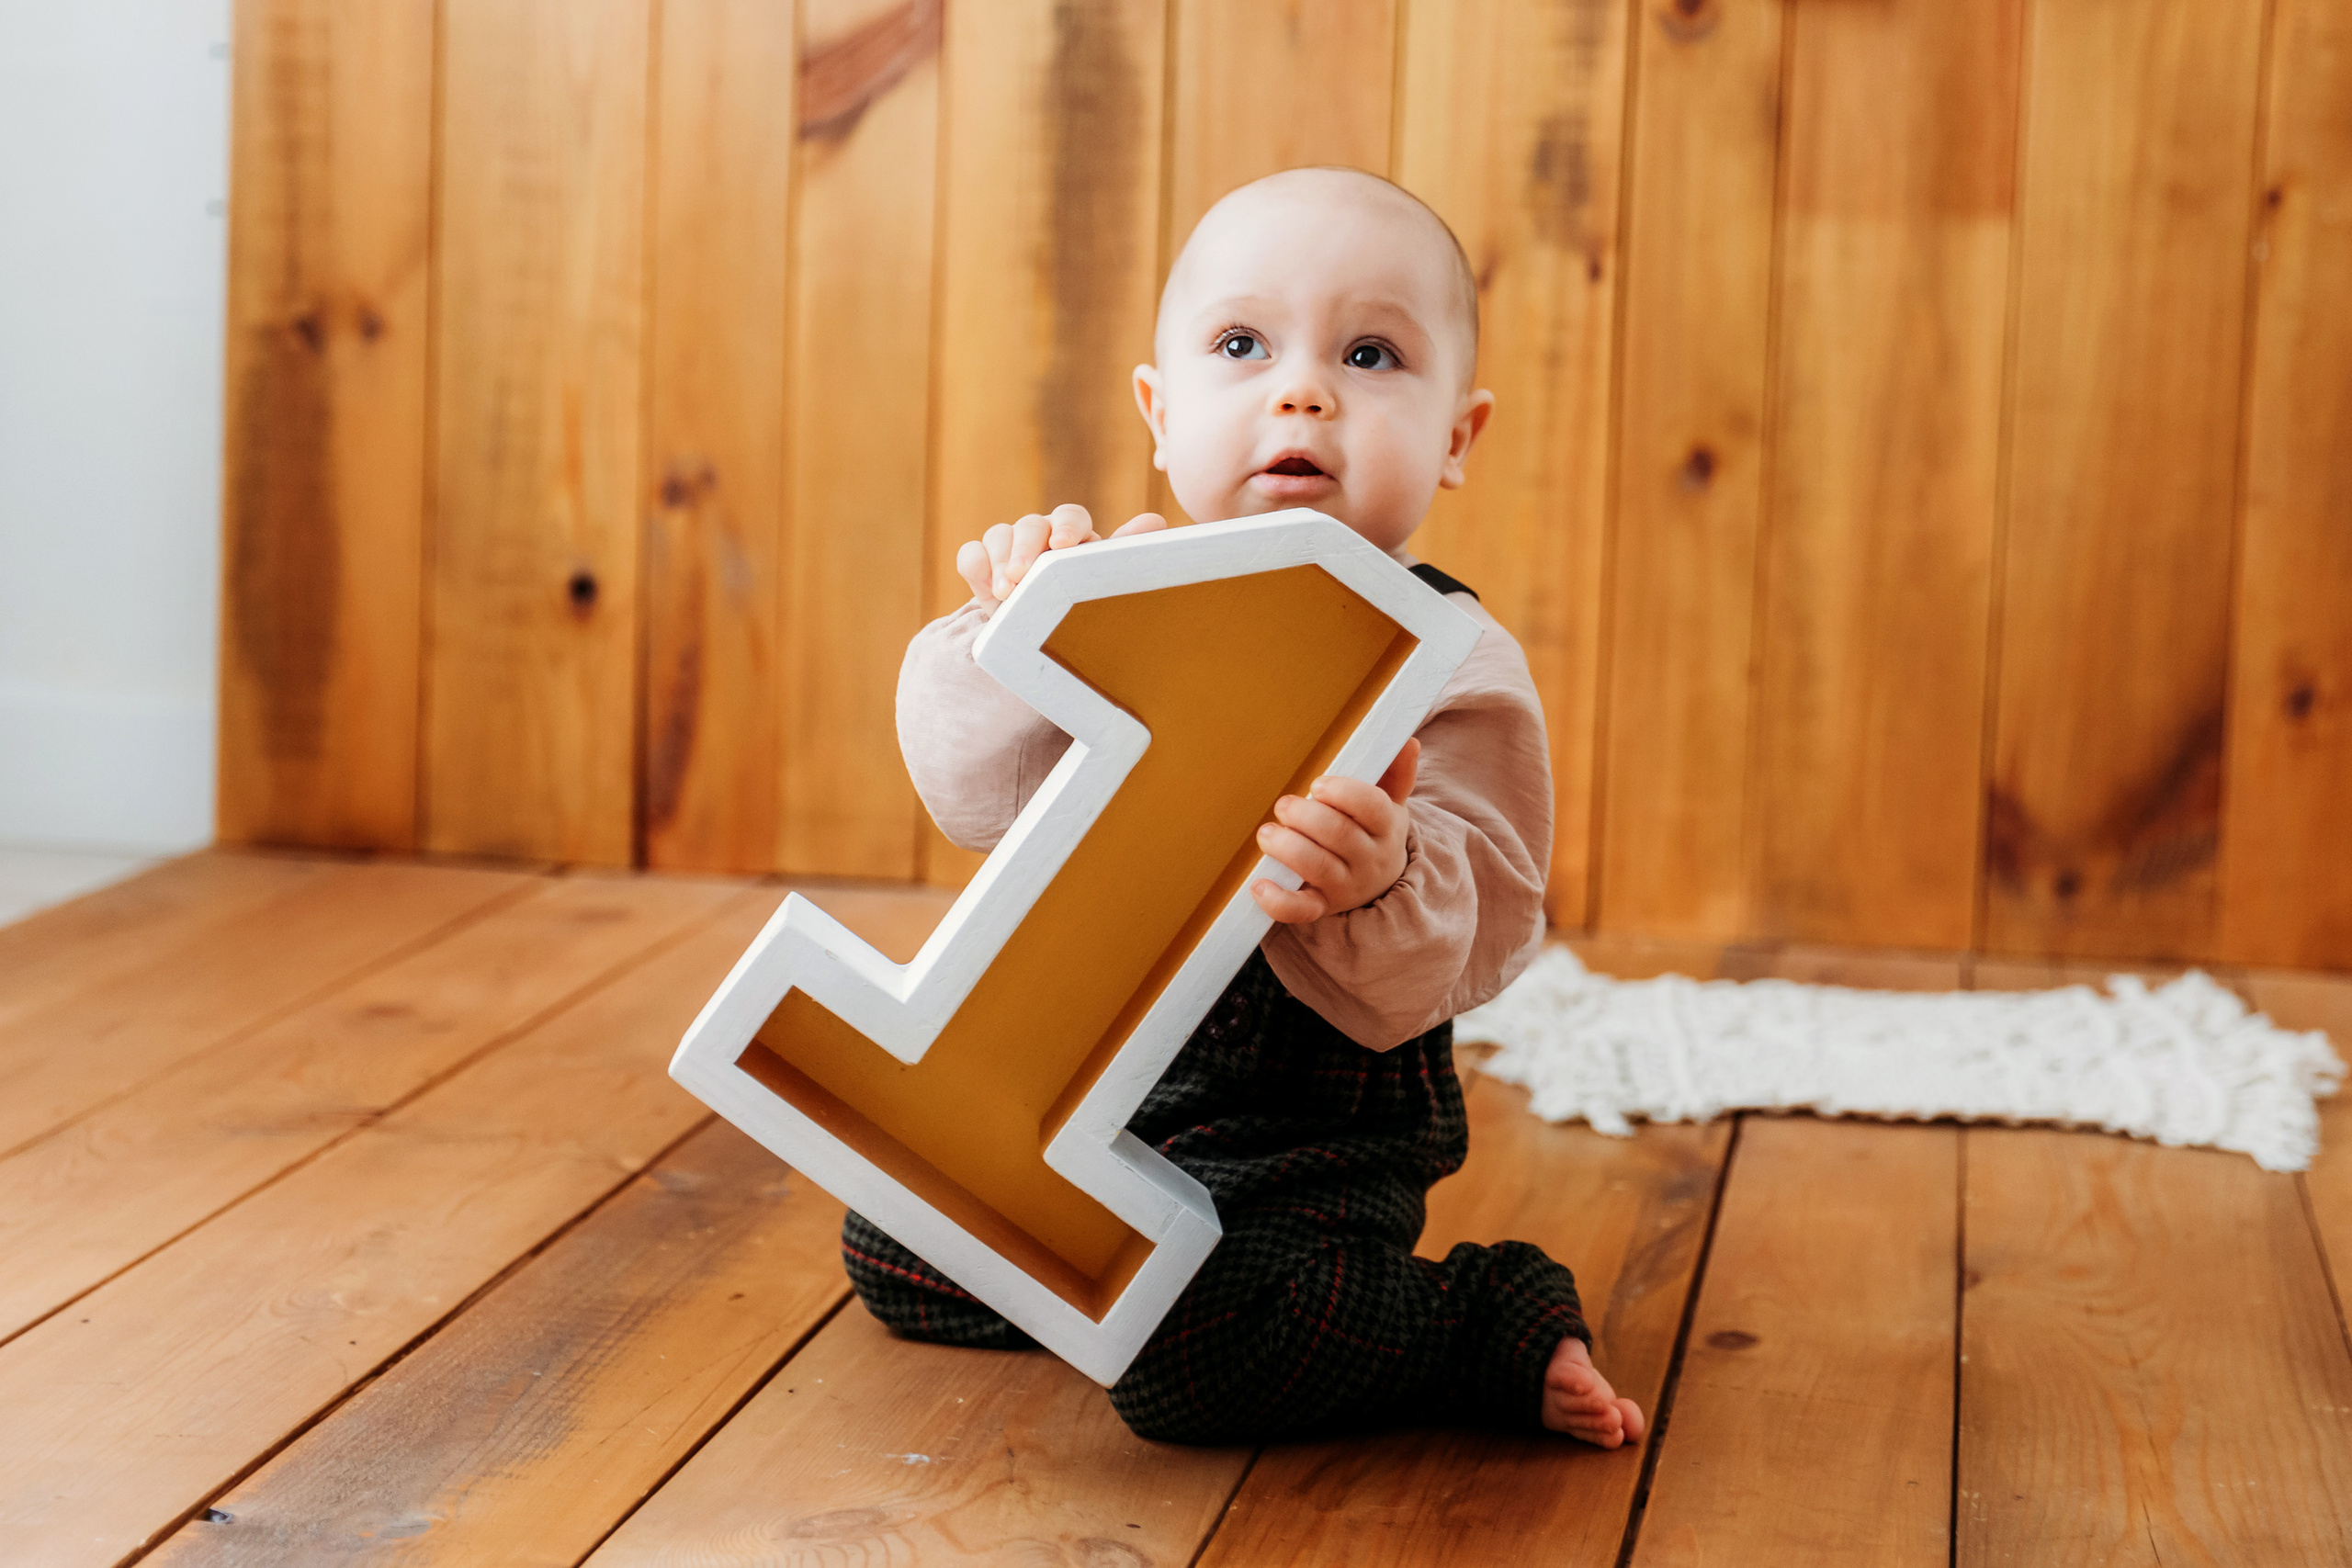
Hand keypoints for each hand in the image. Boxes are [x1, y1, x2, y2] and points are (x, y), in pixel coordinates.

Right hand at [956, 503, 1167, 608]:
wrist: (1041, 646)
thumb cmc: (1081, 611)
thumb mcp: (1101, 586)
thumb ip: (1123, 555)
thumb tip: (1157, 523)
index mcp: (1074, 537)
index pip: (1070, 516)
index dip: (1067, 526)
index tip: (1063, 545)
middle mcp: (1040, 537)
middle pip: (1030, 524)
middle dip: (1025, 547)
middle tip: (1023, 576)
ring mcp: (1008, 550)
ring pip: (999, 534)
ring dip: (1000, 560)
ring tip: (1007, 592)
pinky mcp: (981, 568)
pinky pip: (970, 554)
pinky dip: (975, 565)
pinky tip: (984, 586)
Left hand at [1250, 739, 1419, 923]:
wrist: (1379, 883)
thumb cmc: (1373, 831)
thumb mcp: (1390, 802)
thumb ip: (1396, 772)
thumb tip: (1408, 743)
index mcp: (1386, 826)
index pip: (1371, 806)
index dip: (1343, 793)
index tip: (1318, 785)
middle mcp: (1369, 858)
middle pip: (1339, 834)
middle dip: (1305, 816)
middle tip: (1284, 806)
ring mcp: (1346, 885)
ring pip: (1318, 867)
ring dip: (1287, 847)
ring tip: (1268, 833)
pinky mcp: (1323, 906)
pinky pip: (1301, 910)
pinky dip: (1278, 901)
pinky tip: (1259, 885)